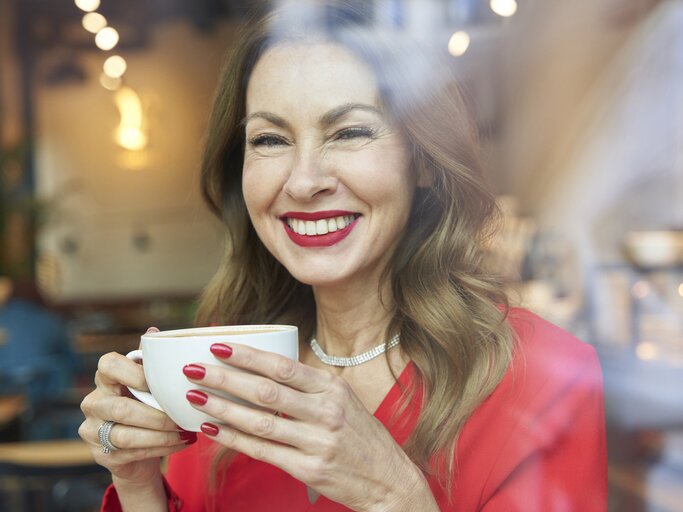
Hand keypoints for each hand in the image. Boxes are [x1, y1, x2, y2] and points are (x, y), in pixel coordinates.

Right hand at [78, 327, 195, 486]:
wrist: (140, 447)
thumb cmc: (149, 403)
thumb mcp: (151, 381)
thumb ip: (152, 360)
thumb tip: (155, 332)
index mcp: (105, 377)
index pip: (108, 364)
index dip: (134, 373)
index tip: (160, 383)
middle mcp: (93, 402)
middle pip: (122, 409)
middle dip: (157, 415)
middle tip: (182, 417)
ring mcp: (93, 430)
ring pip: (127, 435)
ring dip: (162, 435)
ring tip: (185, 432)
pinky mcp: (102, 454)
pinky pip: (133, 453)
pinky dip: (162, 448)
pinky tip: (181, 442)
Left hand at [183, 343, 436, 510]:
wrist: (388, 479)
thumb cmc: (361, 436)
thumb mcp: (344, 400)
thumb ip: (310, 386)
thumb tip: (266, 369)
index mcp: (332, 388)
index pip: (283, 366)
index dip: (248, 356)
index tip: (219, 346)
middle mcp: (326, 412)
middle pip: (266, 391)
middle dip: (225, 378)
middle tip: (194, 368)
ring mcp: (317, 442)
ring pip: (260, 421)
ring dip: (223, 408)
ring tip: (195, 397)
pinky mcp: (309, 469)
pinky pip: (263, 451)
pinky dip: (234, 439)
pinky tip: (213, 429)